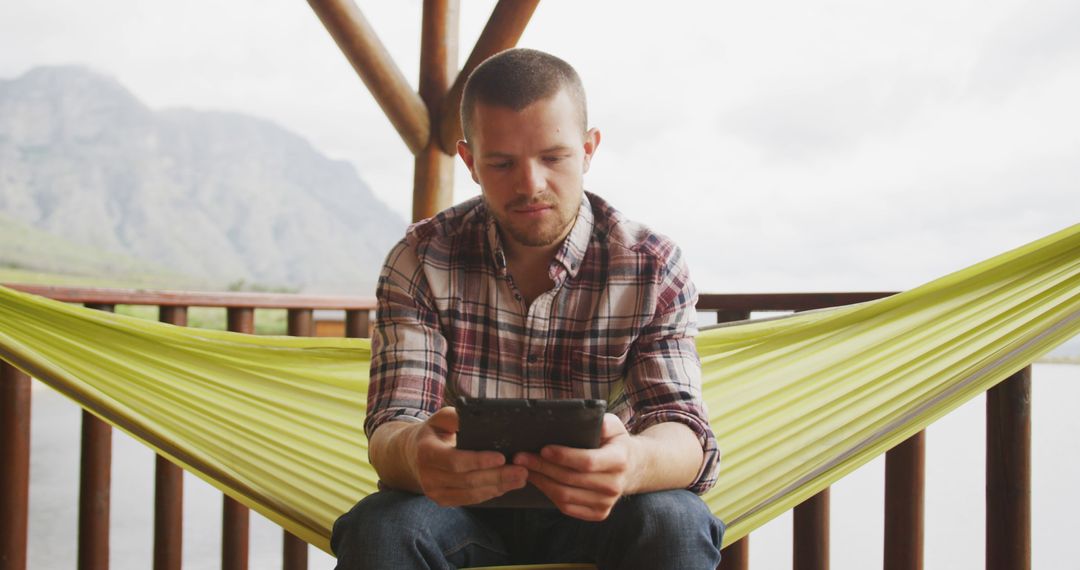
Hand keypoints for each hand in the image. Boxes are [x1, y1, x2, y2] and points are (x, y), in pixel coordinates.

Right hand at [410, 407, 528, 505]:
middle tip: (522, 470)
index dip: (479, 461)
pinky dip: (489, 493)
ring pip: (471, 494)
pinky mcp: (442, 500)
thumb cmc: (434, 432)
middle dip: (497, 476)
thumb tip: (477, 417)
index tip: (502, 458)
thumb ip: (456, 417)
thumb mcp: (440, 418)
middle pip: (467, 480)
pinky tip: (505, 486)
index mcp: (426, 452)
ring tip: (520, 479)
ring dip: (498, 487)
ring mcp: (434, 492)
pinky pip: (469, 500)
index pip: (455, 461)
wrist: (412, 453)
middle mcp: (428, 476)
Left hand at [513, 414, 637, 520]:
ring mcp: (607, 502)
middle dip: (542, 467)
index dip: (563, 457)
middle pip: (570, 479)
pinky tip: (538, 482)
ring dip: (541, 482)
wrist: (631, 468)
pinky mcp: (599, 513)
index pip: (587, 462)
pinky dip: (549, 495)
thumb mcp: (613, 426)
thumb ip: (601, 421)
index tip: (543, 449)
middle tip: (520, 457)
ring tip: (524, 469)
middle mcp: (614, 485)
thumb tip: (582, 416)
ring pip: (565, 496)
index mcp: (619, 460)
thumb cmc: (615, 442)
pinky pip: (568, 508)